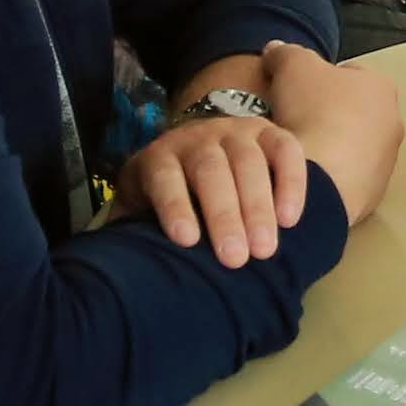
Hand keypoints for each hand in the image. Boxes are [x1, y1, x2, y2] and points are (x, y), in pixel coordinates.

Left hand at [117, 110, 306, 267]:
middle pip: (210, 170)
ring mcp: (235, 132)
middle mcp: (196, 139)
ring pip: (248, 161)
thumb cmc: (168, 194)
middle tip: (235, 260)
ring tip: (264, 251)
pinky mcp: (269, 133)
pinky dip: (291, 182)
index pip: (164, 176)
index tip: (185, 241)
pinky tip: (290, 219)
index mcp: (159, 158)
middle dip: (223, 215)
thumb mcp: (140, 206)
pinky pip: (285, 150)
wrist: (199, 146)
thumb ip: (127, 232)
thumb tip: (113, 274)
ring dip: (258, 207)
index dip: (174, 205)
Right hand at [258, 38, 400, 224]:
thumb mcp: (292, 66)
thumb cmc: (312, 112)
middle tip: (295, 120)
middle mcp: (393, 122)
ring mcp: (387, 161)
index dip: (317, 79)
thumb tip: (275, 50)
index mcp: (381, 86)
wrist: (321, 179)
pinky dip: (330, 174)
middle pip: (352, 111)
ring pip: (352, 146)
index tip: (296, 91)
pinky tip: (308, 174)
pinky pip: (348, 176)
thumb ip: (285, 52)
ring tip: (300, 151)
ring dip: (330, 146)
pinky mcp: (374, 193)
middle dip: (327, 114)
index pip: (348, 73)